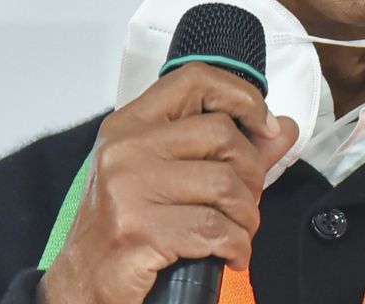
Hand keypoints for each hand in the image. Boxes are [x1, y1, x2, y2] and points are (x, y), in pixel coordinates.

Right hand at [38, 63, 297, 303]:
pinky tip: (230, 253)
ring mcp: (129, 189)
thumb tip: (282, 128)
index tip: (263, 125)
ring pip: (226, 185)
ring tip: (239, 230)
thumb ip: (229, 150)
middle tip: (247, 200)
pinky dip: (236, 246)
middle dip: (251, 173)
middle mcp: (126, 150)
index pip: (194, 80)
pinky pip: (216, 230)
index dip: (241, 96)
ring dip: (247, 216)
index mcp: (130, 126)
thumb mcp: (169, 177)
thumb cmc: (126, 228)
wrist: (83, 286)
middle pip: (222, 135)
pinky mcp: (140, 231)